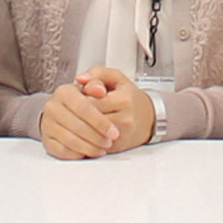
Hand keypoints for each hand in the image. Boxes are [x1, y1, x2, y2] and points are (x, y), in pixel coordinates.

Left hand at [40, 68, 158, 159]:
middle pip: (90, 118)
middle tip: (73, 110)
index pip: (91, 101)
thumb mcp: (116, 78)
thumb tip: (79, 79)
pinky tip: (82, 132)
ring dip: (80, 127)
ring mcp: (121, 135)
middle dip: (78, 114)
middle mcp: (125, 119)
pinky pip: (94, 144)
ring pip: (91, 133)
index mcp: (124, 100)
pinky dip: (85, 139)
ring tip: (77, 120)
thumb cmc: (129, 97)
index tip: (78, 98)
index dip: (80, 99)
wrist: (149, 118)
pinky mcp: (117, 147)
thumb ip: (97, 74)